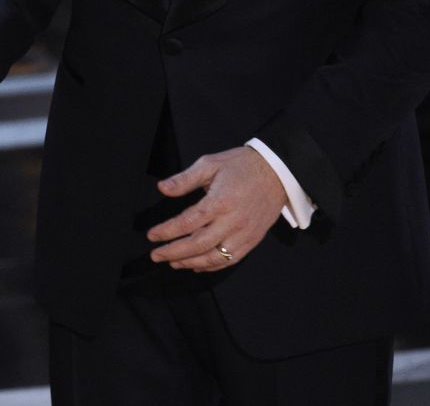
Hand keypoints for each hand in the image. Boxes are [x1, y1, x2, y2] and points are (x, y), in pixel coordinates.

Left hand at [146, 147, 286, 271]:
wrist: (278, 173)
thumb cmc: (241, 166)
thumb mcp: (210, 164)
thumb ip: (185, 179)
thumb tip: (162, 188)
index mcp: (220, 201)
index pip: (188, 222)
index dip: (167, 231)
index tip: (151, 236)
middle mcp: (233, 221)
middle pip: (199, 244)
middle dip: (174, 252)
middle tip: (156, 255)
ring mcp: (245, 233)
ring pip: (215, 256)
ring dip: (191, 263)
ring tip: (173, 263)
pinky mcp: (253, 240)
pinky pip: (231, 259)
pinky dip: (212, 266)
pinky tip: (197, 266)